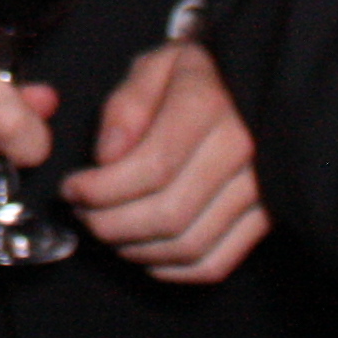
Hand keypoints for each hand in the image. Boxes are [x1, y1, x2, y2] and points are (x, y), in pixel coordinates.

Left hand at [57, 38, 266, 282]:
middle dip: (111, 224)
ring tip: (107, 230)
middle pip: (168, 213)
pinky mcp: (266, 219)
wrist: (257, 84)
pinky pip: (215, 263)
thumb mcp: (155, 67)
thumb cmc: (197, 74)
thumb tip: (107, 158)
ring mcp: (261, 190)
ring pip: (189, 245)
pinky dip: (172, 270)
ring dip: (136, 249)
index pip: (151, 167)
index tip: (71, 188)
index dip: (102, 189)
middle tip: (82, 214)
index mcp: (209, 104)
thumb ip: (126, 106)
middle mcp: (243, 151)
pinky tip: (144, 252)